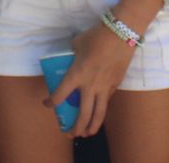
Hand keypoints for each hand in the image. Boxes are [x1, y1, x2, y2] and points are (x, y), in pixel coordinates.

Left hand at [45, 19, 136, 137]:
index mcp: (76, 75)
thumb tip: (71, 56)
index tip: (47, 104)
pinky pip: (107, 101)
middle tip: (71, 134)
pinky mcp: (115, 85)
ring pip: (99, 114)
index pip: (60, 95)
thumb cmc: (96, 36)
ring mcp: (104, 87)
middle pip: (83, 114)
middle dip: (76, 127)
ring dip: (92, 127)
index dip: (51, 103)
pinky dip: (102, 108)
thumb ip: (72, 53)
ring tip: (87, 134)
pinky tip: (99, 111)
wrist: (121, 34)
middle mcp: (90, 86)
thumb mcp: (78, 43)